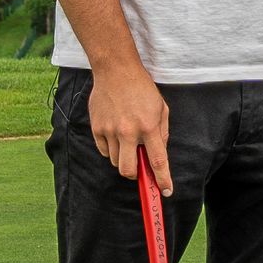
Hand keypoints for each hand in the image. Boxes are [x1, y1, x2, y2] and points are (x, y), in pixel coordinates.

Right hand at [89, 62, 171, 192]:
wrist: (116, 71)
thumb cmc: (142, 89)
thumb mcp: (161, 108)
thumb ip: (162, 132)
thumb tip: (158, 154)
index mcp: (149, 127)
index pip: (157, 161)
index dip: (162, 179)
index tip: (165, 191)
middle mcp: (128, 131)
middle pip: (129, 171)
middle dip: (135, 175)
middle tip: (139, 167)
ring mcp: (110, 130)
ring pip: (116, 162)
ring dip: (124, 158)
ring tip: (127, 139)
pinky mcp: (96, 128)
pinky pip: (104, 151)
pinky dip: (111, 149)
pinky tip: (116, 133)